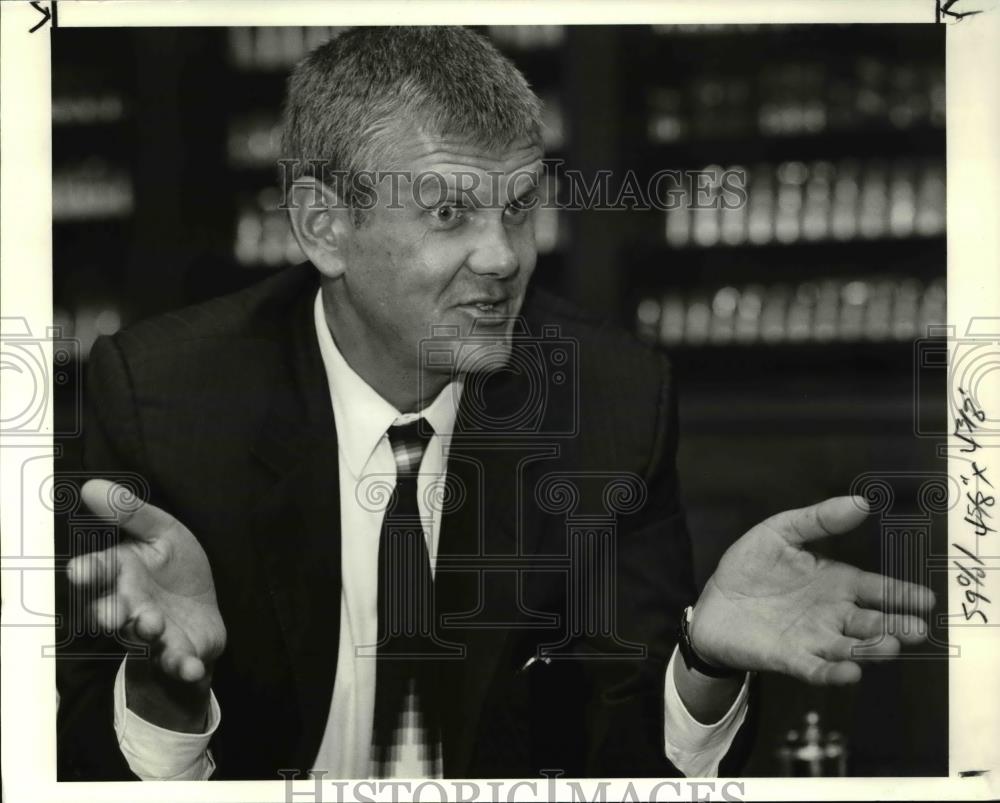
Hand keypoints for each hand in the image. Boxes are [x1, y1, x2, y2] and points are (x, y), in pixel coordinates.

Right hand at [68, 479, 225, 726]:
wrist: (203, 615)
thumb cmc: (176, 572)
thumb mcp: (163, 534)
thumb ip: (131, 514)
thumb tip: (91, 485)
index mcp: (122, 575)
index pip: (99, 572)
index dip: (89, 572)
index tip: (79, 570)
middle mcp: (130, 607)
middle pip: (111, 611)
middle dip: (109, 612)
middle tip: (112, 610)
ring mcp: (153, 634)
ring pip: (141, 637)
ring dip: (144, 632)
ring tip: (151, 623)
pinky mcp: (178, 655)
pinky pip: (178, 664)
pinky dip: (184, 667)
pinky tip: (193, 668)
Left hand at [689, 495, 934, 685]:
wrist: (712, 603)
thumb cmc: (750, 566)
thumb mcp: (780, 533)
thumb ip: (818, 520)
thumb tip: (861, 502)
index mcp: (835, 582)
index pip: (876, 590)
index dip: (901, 594)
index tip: (926, 599)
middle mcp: (832, 614)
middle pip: (871, 622)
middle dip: (895, 626)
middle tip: (915, 628)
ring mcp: (813, 639)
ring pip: (850, 647)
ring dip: (870, 648)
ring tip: (889, 646)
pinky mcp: (789, 658)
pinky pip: (816, 668)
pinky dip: (833, 672)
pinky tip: (850, 672)